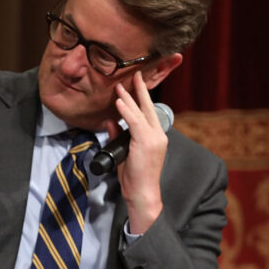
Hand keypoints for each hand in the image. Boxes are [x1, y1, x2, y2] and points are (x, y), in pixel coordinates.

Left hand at [107, 70, 166, 233]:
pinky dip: (126, 111)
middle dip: (140, 90)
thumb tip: (110, 121)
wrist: (142, 193)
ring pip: (141, 113)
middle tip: (134, 75)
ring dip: (129, 98)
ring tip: (120, 86)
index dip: (141, 97)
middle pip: (148, 107)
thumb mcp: (123, 152)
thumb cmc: (134, 176)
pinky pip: (135, 123)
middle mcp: (158, 135)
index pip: (148, 112)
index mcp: (155, 137)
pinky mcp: (146, 143)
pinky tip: (119, 102)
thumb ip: (118, 135)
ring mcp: (154, 139)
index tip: (134, 84)